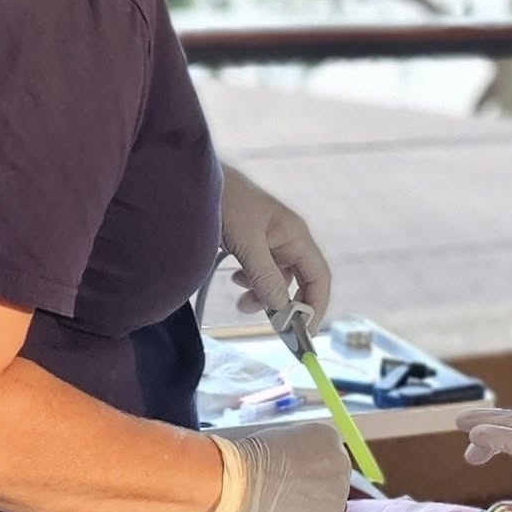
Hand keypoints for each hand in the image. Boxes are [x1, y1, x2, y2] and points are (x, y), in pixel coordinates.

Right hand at [212, 421, 351, 511]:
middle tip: (283, 501)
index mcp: (329, 438)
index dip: (305, 478)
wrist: (240, 482)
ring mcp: (340, 493)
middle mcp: (342, 462)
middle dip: (310, 497)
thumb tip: (297, 475)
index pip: (327, 464)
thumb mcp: (279, 442)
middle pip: (331, 488)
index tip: (289, 483)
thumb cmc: (247, 462)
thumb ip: (298, 456)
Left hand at [220, 164, 331, 330]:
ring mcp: (269, 240)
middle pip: (299, 281)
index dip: (315, 306)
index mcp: (295, 235)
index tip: (303, 333)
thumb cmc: (225, 202)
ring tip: (241, 302)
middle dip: (285, 303)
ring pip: (277, 278)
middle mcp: (287, 238)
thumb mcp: (246, 242)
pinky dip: (251, 282)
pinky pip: (260, 270)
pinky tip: (235, 279)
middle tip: (266, 322)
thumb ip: (265, 275)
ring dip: (263, 294)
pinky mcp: (251, 241)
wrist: (192, 178)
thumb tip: (282, 309)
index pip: (319, 277)